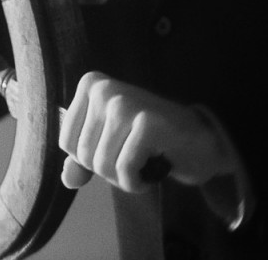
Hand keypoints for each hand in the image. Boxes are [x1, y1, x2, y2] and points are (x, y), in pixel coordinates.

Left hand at [59, 72, 232, 192]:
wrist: (201, 141)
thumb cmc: (150, 141)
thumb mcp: (108, 144)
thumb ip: (81, 161)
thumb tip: (67, 180)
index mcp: (90, 85)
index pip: (66, 142)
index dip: (89, 161)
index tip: (115, 152)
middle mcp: (104, 88)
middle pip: (84, 155)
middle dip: (108, 171)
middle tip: (132, 163)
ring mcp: (126, 103)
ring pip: (102, 163)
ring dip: (122, 179)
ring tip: (142, 168)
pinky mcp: (148, 123)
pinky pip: (125, 168)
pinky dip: (136, 183)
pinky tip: (150, 174)